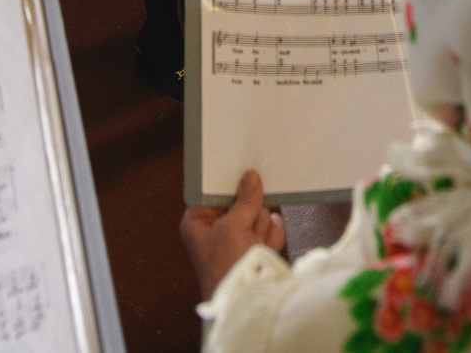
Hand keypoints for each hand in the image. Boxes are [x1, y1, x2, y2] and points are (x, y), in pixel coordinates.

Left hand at [181, 170, 286, 301]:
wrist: (246, 303)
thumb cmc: (226, 268)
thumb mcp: (232, 228)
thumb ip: (244, 200)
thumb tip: (251, 177)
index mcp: (199, 221)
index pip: (212, 190)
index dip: (227, 181)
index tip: (241, 167)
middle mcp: (217, 228)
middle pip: (241, 200)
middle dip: (250, 213)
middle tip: (247, 225)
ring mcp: (238, 238)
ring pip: (259, 213)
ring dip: (260, 228)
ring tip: (253, 245)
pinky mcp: (256, 247)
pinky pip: (271, 228)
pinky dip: (271, 238)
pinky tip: (265, 250)